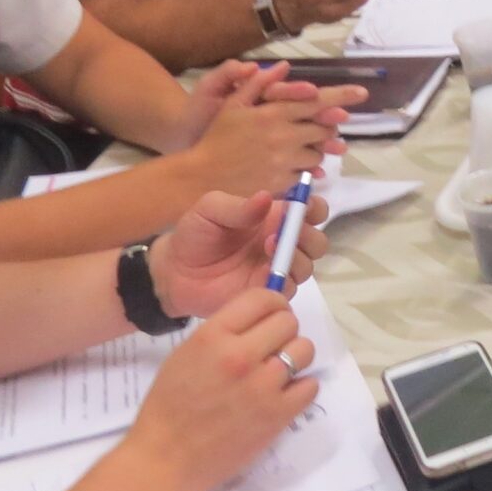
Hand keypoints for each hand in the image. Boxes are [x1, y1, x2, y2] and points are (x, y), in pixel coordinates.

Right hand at [120, 287, 317, 490]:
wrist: (165, 460)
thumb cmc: (168, 407)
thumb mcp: (186, 354)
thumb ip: (222, 333)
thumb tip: (259, 320)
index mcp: (213, 336)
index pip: (262, 298)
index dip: (273, 304)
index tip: (271, 316)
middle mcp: (241, 355)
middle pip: (288, 322)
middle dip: (283, 332)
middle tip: (272, 348)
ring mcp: (262, 386)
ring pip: (304, 350)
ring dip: (295, 358)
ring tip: (278, 372)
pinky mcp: (277, 415)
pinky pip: (310, 386)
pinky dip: (300, 389)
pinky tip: (282, 395)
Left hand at [152, 187, 330, 320]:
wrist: (174, 273)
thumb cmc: (194, 235)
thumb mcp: (209, 210)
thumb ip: (238, 206)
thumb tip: (267, 197)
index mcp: (274, 217)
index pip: (310, 210)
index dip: (315, 208)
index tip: (306, 208)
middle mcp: (281, 243)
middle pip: (316, 241)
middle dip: (309, 236)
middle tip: (286, 233)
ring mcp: (276, 270)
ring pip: (307, 266)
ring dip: (295, 256)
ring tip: (266, 248)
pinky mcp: (267, 293)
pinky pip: (288, 289)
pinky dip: (282, 280)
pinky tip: (262, 273)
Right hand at [179, 64, 352, 200]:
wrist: (200, 177)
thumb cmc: (216, 138)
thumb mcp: (233, 104)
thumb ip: (260, 84)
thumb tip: (284, 66)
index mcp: (273, 112)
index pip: (316, 101)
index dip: (342, 96)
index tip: (363, 93)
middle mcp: (284, 135)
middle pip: (323, 128)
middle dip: (327, 127)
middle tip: (326, 128)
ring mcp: (284, 160)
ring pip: (317, 154)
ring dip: (316, 150)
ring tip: (302, 148)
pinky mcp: (283, 182)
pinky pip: (305, 174)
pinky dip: (305, 170)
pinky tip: (294, 166)